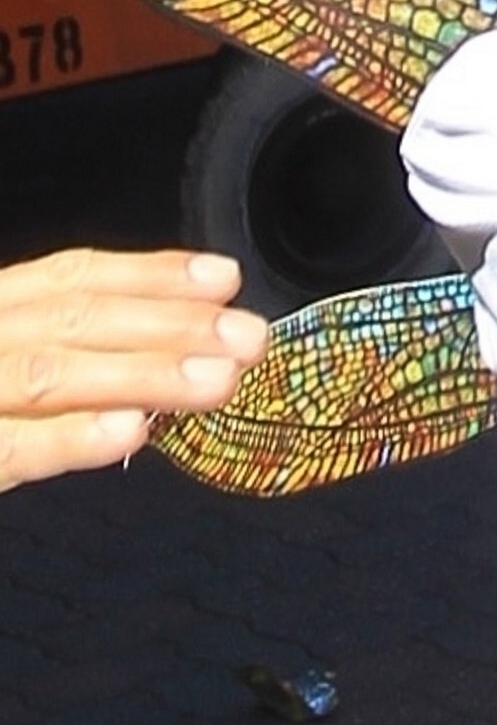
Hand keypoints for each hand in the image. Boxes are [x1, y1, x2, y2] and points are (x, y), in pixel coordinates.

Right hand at [0, 247, 267, 490]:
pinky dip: (71, 436)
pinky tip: (132, 429)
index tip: (224, 280)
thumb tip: (180, 356)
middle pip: (72, 320)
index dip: (151, 277)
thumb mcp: (11, 373)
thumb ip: (75, 360)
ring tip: (217, 378)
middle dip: (169, 325)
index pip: (71, 280)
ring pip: (49, 376)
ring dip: (143, 373)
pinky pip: (12, 447)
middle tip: (245, 337)